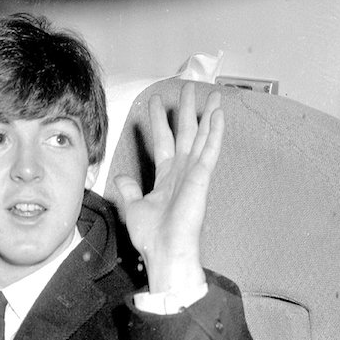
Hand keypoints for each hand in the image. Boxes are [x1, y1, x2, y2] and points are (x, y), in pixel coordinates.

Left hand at [112, 82, 222, 293]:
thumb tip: (120, 178)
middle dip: (186, 111)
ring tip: (211, 93)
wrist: (164, 251)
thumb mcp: (134, 207)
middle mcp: (182, 172)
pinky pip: (210, 150)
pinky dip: (215, 131)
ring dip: (206, 114)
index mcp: (167, 177)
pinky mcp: (202, 178)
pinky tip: (219, 114)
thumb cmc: (152, 236)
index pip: (163, 142)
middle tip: (188, 88)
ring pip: (201, 137)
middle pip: (185, 133)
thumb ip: (129, 190)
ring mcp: (194, 173)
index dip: (160, 121)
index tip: (155, 102)